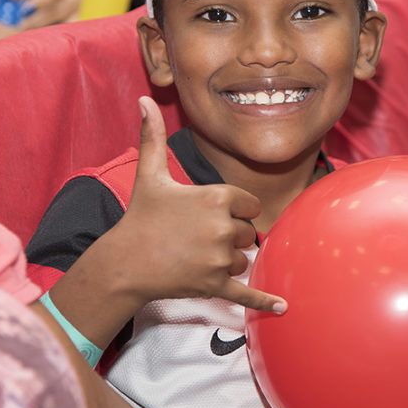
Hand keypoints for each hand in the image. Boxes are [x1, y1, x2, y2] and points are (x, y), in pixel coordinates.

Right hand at [94, 96, 286, 311]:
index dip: (233, 210)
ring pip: (244, 258)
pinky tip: (283, 308)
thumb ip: (152, 135)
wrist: (124, 263)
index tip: (208, 215)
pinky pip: (246, 292)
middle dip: (230, 236)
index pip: (248, 205)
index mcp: (216, 197)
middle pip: (249, 232)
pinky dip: (264, 301)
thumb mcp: (150, 174)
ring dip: (227, 260)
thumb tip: (144, 100)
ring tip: (196, 256)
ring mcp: (219, 258)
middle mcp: (222, 227)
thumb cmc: (140, 217)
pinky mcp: (214, 284)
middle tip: (197, 238)